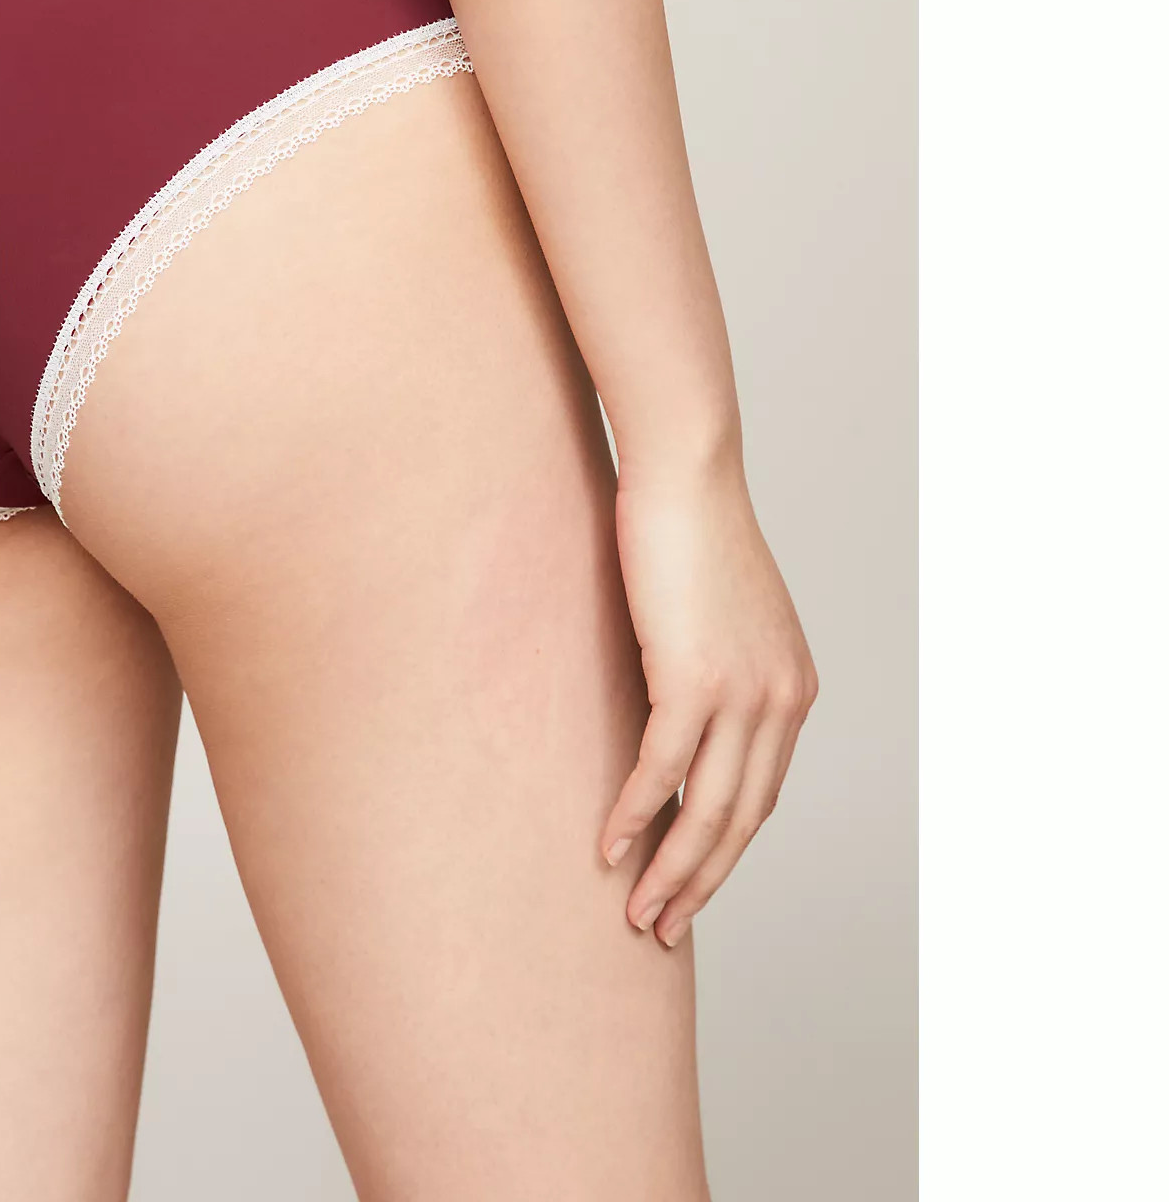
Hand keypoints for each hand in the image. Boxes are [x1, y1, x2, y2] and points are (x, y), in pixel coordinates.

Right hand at [599, 455, 816, 947]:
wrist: (686, 476)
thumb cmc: (687, 531)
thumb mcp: (716, 612)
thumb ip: (710, 666)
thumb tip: (672, 706)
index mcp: (793, 689)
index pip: (761, 794)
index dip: (724, 850)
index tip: (688, 886)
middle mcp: (782, 701)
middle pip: (743, 820)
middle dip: (701, 882)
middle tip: (662, 926)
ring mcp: (745, 693)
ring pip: (708, 809)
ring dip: (671, 868)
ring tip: (637, 910)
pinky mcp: (696, 678)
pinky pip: (663, 767)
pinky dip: (635, 812)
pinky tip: (608, 844)